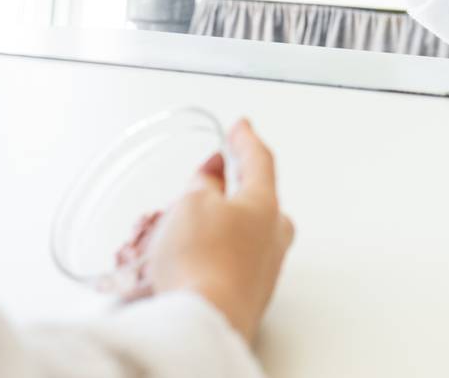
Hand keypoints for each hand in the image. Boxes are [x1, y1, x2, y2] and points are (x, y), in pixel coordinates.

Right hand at [146, 118, 294, 341]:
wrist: (206, 322)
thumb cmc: (201, 262)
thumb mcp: (192, 204)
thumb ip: (205, 181)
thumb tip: (215, 169)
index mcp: (265, 205)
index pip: (259, 160)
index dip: (245, 140)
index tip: (241, 127)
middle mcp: (273, 237)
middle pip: (252, 201)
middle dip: (226, 191)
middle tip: (201, 186)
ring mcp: (263, 269)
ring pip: (238, 235)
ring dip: (210, 227)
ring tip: (175, 234)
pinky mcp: (247, 295)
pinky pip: (228, 262)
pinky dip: (207, 255)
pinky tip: (184, 262)